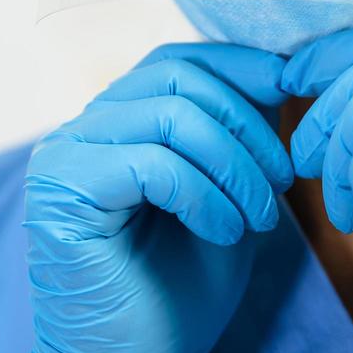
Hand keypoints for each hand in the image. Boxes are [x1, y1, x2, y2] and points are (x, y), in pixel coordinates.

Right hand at [25, 42, 292, 352]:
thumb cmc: (176, 292)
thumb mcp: (225, 196)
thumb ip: (237, 137)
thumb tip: (276, 71)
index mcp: (115, 122)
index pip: (176, 61)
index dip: (237, 65)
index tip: (290, 87)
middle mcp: (81, 128)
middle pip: (176, 78)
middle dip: (246, 123)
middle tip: (283, 180)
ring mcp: (65, 155)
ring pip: (170, 116)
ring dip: (234, 166)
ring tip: (259, 219)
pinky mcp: (62, 190)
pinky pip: (151, 163)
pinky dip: (202, 195)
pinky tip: (223, 232)